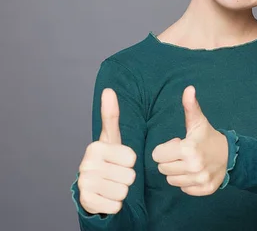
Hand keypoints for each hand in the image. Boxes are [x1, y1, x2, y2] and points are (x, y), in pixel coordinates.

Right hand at [77, 88, 136, 214]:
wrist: (92, 185)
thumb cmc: (107, 157)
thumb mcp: (111, 137)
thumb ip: (111, 114)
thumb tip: (108, 90)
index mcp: (95, 147)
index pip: (131, 158)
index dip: (130, 161)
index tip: (118, 159)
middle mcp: (87, 164)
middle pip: (129, 176)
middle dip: (126, 177)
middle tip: (115, 174)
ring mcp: (85, 184)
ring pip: (123, 191)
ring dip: (121, 190)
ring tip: (111, 184)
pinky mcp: (86, 202)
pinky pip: (116, 205)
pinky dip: (115, 204)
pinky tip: (106, 196)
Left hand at [152, 85, 227, 195]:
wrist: (231, 155)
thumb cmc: (208, 137)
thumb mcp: (198, 122)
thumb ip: (190, 106)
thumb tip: (189, 89)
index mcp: (188, 149)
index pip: (157, 155)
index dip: (166, 149)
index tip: (178, 145)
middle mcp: (193, 167)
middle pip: (163, 168)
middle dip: (170, 160)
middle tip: (183, 154)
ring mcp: (199, 179)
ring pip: (171, 180)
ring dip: (178, 172)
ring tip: (189, 162)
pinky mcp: (204, 189)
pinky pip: (183, 189)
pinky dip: (187, 182)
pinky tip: (195, 172)